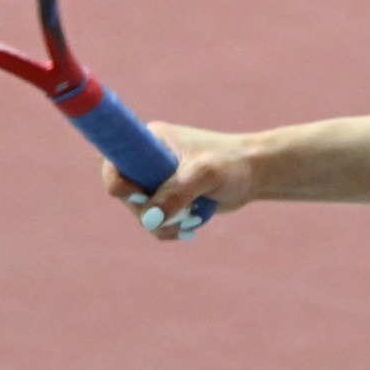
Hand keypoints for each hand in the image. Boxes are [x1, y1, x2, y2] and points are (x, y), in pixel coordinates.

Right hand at [102, 123, 253, 241]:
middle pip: (126, 195)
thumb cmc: (232, 164)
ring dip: (163, 224)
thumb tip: (150, 219)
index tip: (141, 197)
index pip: (113, 160)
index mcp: (149, 140)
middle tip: (178, 214)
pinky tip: (192, 225)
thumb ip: (177, 193)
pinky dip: (170, 229)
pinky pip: (155, 223)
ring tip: (191, 219)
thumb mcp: (204, 174)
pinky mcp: (167, 199)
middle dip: (149, 211)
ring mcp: (156, 180)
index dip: (118, 182)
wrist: (255, 174)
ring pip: (141, 214)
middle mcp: (147, 159)